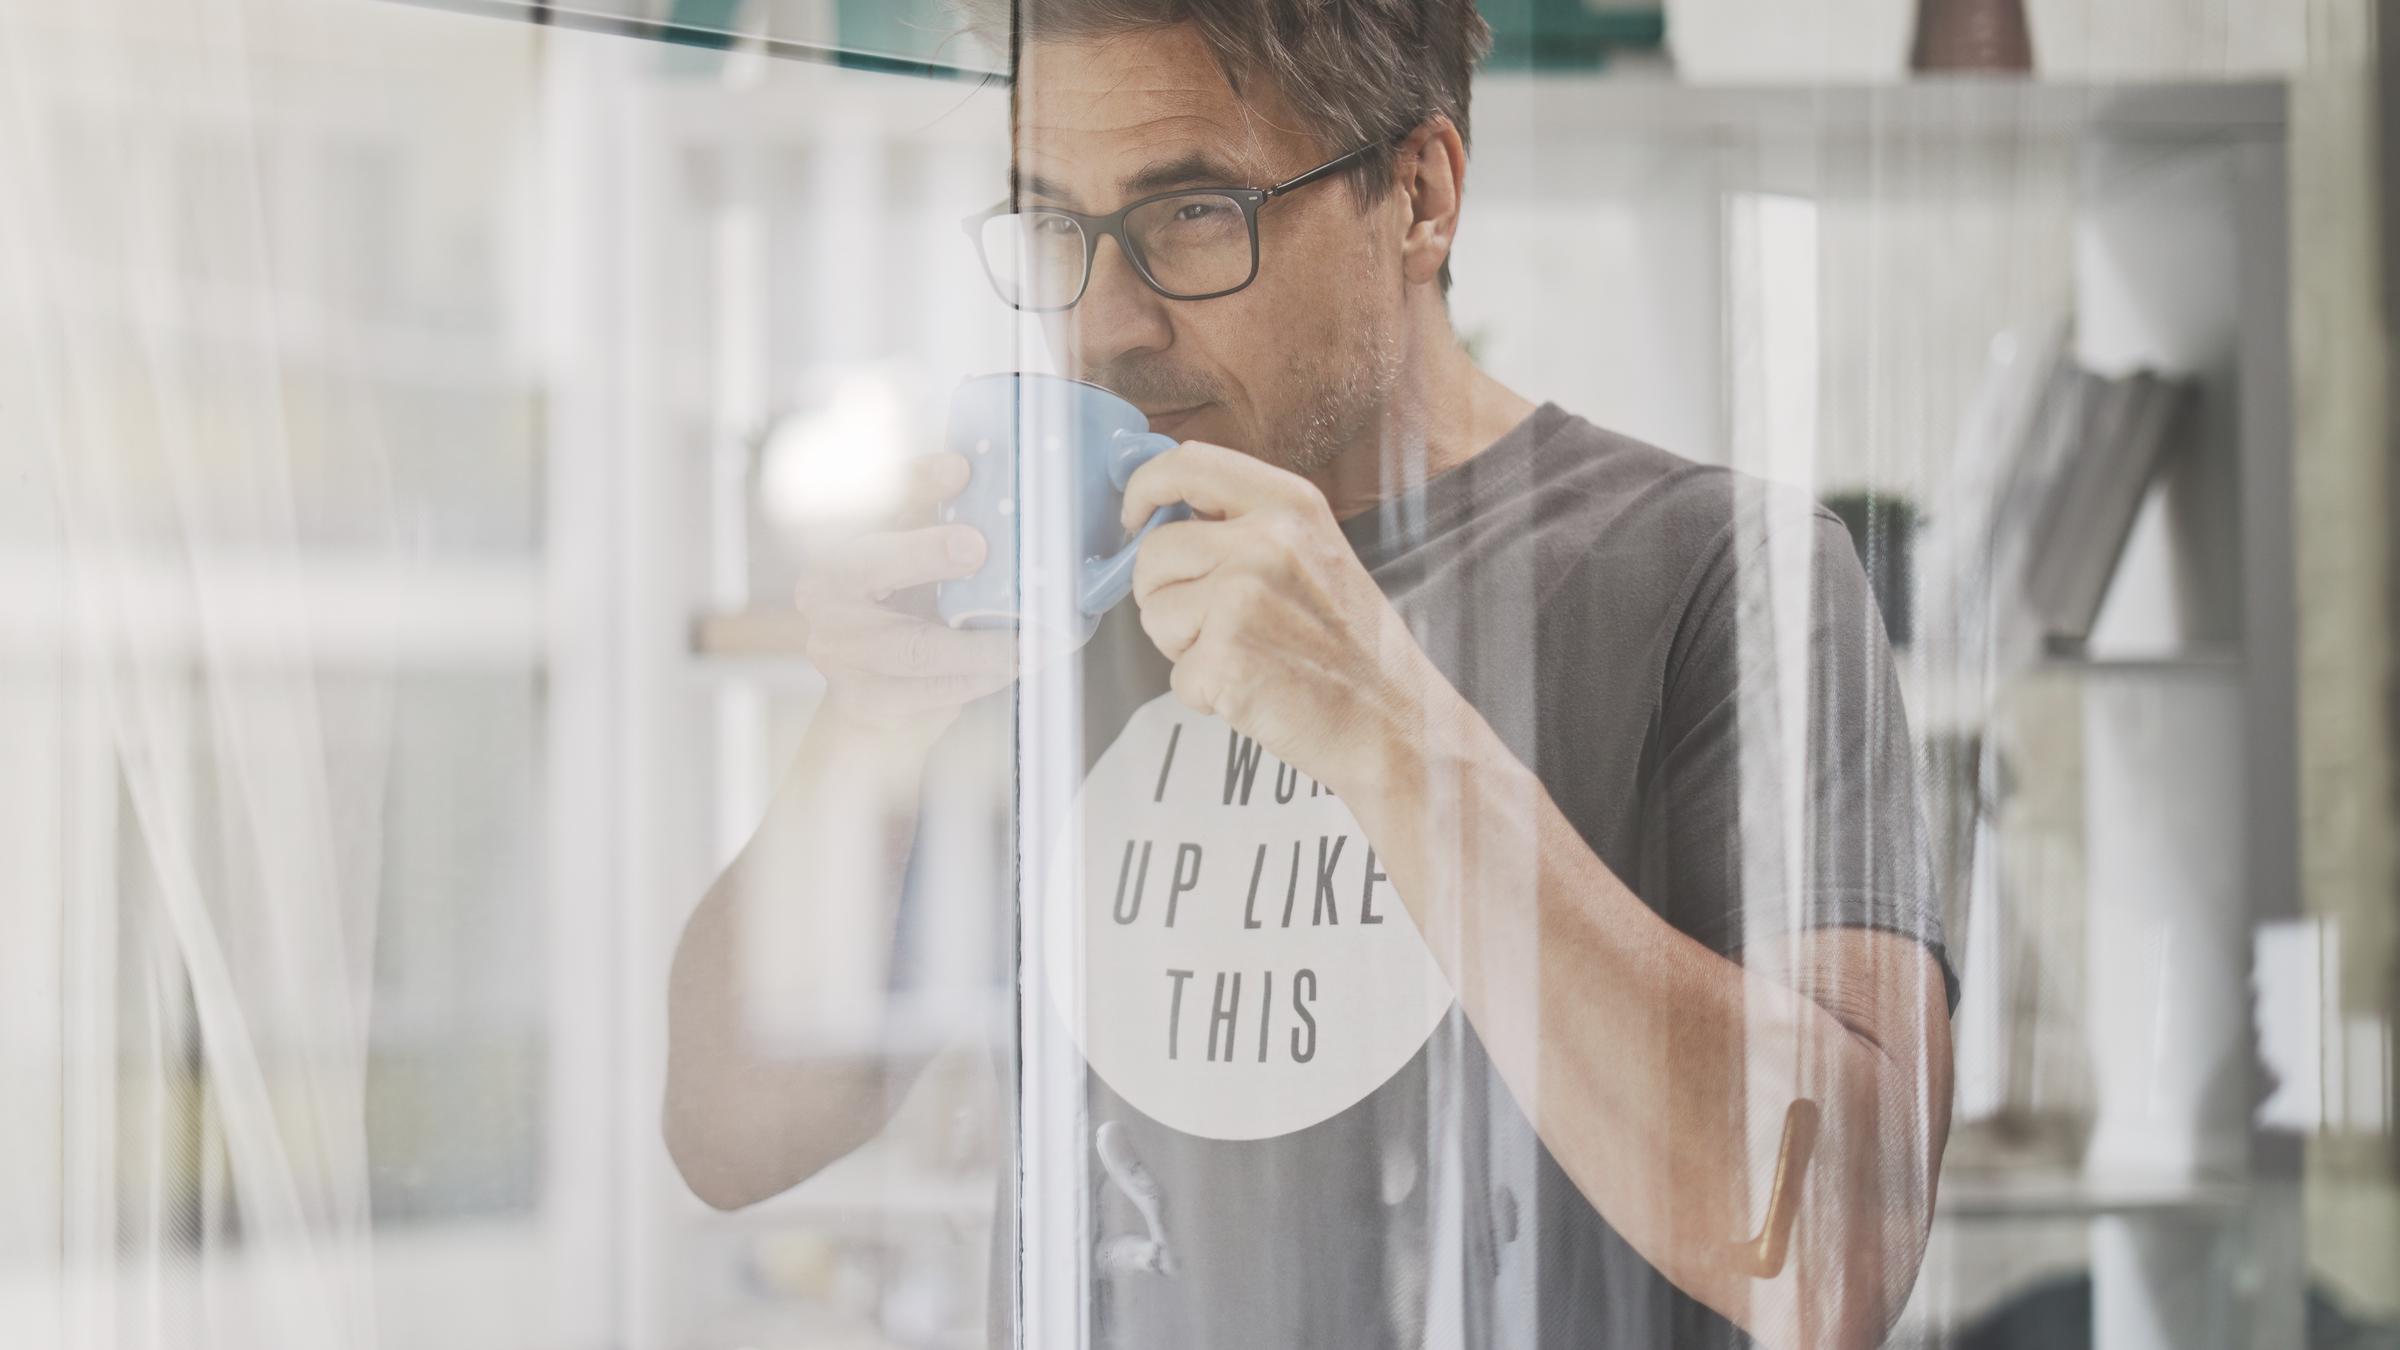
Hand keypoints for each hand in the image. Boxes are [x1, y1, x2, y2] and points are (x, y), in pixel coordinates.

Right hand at [794, 453, 1016, 741]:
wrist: (869, 708)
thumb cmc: (898, 622)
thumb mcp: (909, 569)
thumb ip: (937, 529)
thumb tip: (996, 486)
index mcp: (837, 550)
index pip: (871, 504)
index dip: (914, 482)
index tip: (959, 466)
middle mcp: (824, 597)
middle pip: (869, 565)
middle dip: (925, 552)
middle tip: (978, 546)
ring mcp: (840, 653)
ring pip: (917, 646)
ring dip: (979, 643)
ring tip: (1026, 637)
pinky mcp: (868, 700)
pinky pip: (935, 690)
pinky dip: (981, 679)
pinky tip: (1013, 666)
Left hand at [1118, 441, 1458, 791]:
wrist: (1392, 721)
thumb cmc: (1352, 648)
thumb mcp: (1313, 553)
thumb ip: (1245, 525)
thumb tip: (1162, 519)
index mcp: (1288, 504)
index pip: (1185, 464)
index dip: (1144, 488)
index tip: (1135, 516)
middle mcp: (1264, 541)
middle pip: (1154, 551)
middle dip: (1166, 594)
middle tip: (1218, 625)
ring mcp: (1242, 598)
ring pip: (1153, 613)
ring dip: (1183, 646)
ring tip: (1246, 656)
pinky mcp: (1225, 657)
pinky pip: (1174, 674)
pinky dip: (1203, 693)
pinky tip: (1252, 690)